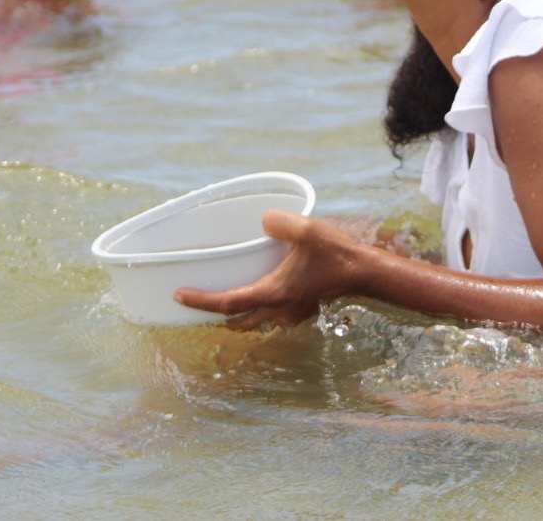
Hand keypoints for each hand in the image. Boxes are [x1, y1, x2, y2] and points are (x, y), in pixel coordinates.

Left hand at [173, 211, 364, 331]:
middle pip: (236, 320)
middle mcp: (278, 309)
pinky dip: (258, 308)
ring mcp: (290, 314)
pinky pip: (271, 315)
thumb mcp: (306, 229)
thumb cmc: (335, 253)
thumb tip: (263, 220)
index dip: (200, 300)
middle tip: (199, 297)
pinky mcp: (300, 311)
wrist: (363, 273)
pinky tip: (261, 290)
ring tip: (226, 295)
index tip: (178, 295)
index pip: (227, 303)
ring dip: (237, 312)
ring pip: (253, 321)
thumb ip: (278, 222)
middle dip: (215, 313)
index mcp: (273, 292)